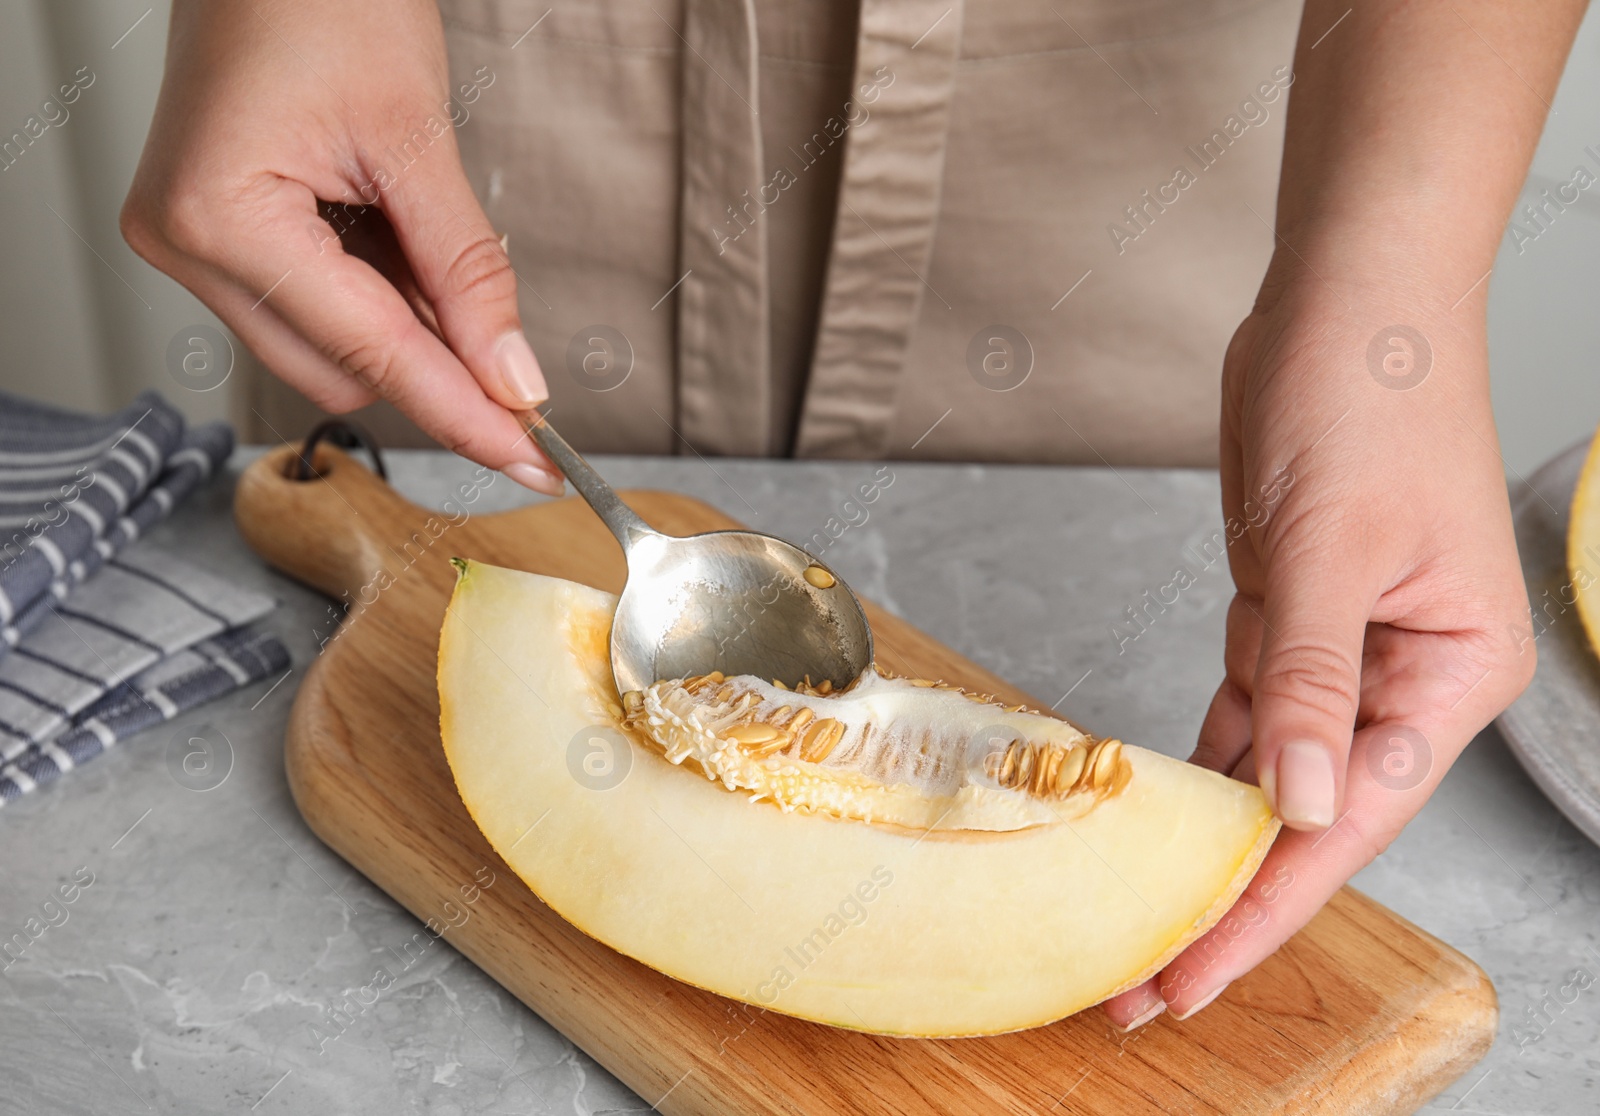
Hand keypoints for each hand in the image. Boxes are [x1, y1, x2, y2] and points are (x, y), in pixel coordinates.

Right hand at [122, 0, 560, 492]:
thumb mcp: (417, 138)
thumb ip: (469, 273)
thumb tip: (511, 377)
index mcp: (222, 218)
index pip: (372, 353)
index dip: (464, 413)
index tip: (532, 459)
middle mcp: (186, 246)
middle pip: (344, 371)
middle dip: (438, 365)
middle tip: (514, 351)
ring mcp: (191, 245)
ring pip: (330, 350)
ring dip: (407, 327)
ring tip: (429, 234)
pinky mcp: (213, 237)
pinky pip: (312, 309)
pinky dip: (377, 297)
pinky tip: (398, 242)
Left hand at [1103, 267, 1533, 1028]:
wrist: (1340, 298)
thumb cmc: (1365, 392)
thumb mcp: (1328, 546)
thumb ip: (1308, 680)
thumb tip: (1304, 807)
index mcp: (1449, 669)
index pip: (1350, 817)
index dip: (1266, 907)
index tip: (1194, 975)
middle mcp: (1404, 671)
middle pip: (1310, 812)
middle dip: (1226, 897)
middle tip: (1146, 981)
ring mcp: (1345, 644)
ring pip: (1272, 767)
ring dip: (1207, 836)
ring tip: (1139, 921)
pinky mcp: (1290, 611)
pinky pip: (1247, 706)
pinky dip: (1204, 755)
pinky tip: (1165, 810)